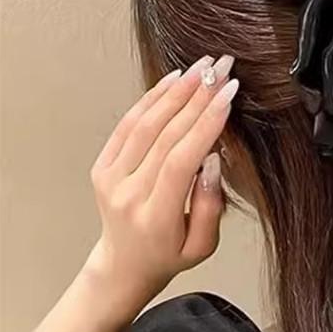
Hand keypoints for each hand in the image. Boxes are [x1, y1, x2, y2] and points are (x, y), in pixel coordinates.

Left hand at [82, 54, 238, 313]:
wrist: (123, 264)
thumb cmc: (169, 256)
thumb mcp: (203, 247)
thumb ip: (210, 207)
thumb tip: (212, 160)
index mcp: (155, 217)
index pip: (181, 160)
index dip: (206, 124)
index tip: (229, 95)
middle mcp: (127, 194)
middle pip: (164, 135)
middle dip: (198, 97)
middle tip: (222, 68)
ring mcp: (110, 177)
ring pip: (144, 123)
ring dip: (176, 90)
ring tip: (203, 67)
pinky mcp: (102, 165)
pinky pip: (127, 125)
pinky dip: (150, 98)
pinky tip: (173, 79)